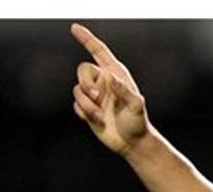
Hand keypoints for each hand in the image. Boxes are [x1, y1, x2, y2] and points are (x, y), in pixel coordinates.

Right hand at [70, 23, 148, 154]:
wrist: (132, 143)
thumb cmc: (138, 123)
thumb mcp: (136, 106)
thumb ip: (125, 91)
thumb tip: (111, 78)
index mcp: (116, 75)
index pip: (99, 52)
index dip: (86, 39)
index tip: (74, 28)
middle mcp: (104, 82)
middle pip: (82, 70)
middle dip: (85, 82)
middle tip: (96, 97)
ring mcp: (95, 95)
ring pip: (76, 89)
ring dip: (86, 104)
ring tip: (100, 116)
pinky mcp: (87, 108)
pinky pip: (75, 104)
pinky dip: (84, 113)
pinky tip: (97, 121)